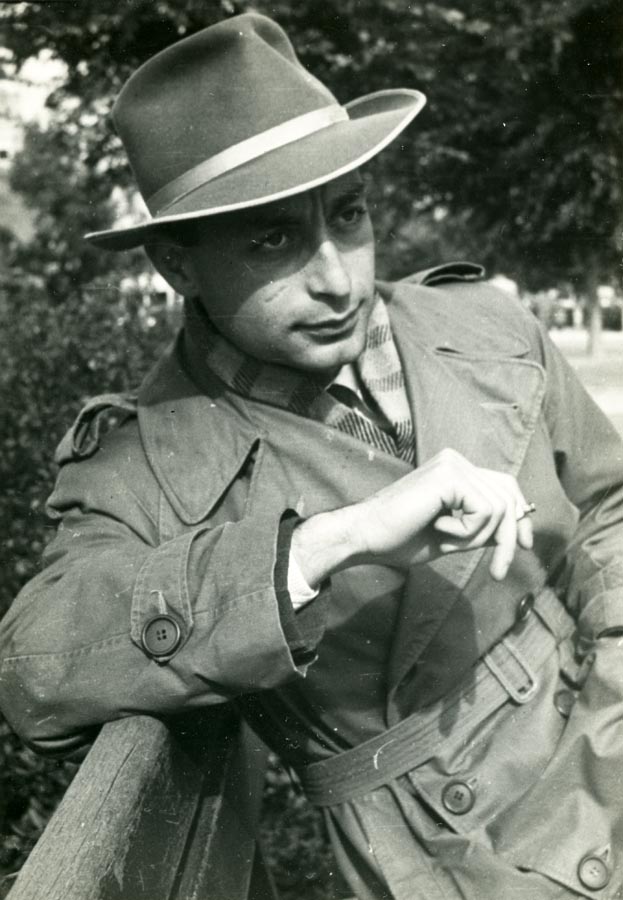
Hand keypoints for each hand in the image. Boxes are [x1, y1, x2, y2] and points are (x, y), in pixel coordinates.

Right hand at [292, 448, 533, 586]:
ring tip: (446, 538)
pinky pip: (484, 511)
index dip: (520, 516)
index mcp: (455, 470)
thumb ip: (482, 528)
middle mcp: (456, 461)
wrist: (365, 537)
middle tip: (499, 571)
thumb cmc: (400, 538)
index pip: (505, 486)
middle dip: (508, 537)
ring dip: (477, 537)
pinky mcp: (448, 476)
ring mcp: (452, 465)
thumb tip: (517, 528)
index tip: (524, 546)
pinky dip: (467, 532)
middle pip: (508, 496)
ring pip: (499, 508)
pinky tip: (438, 528)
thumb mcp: (453, 536)